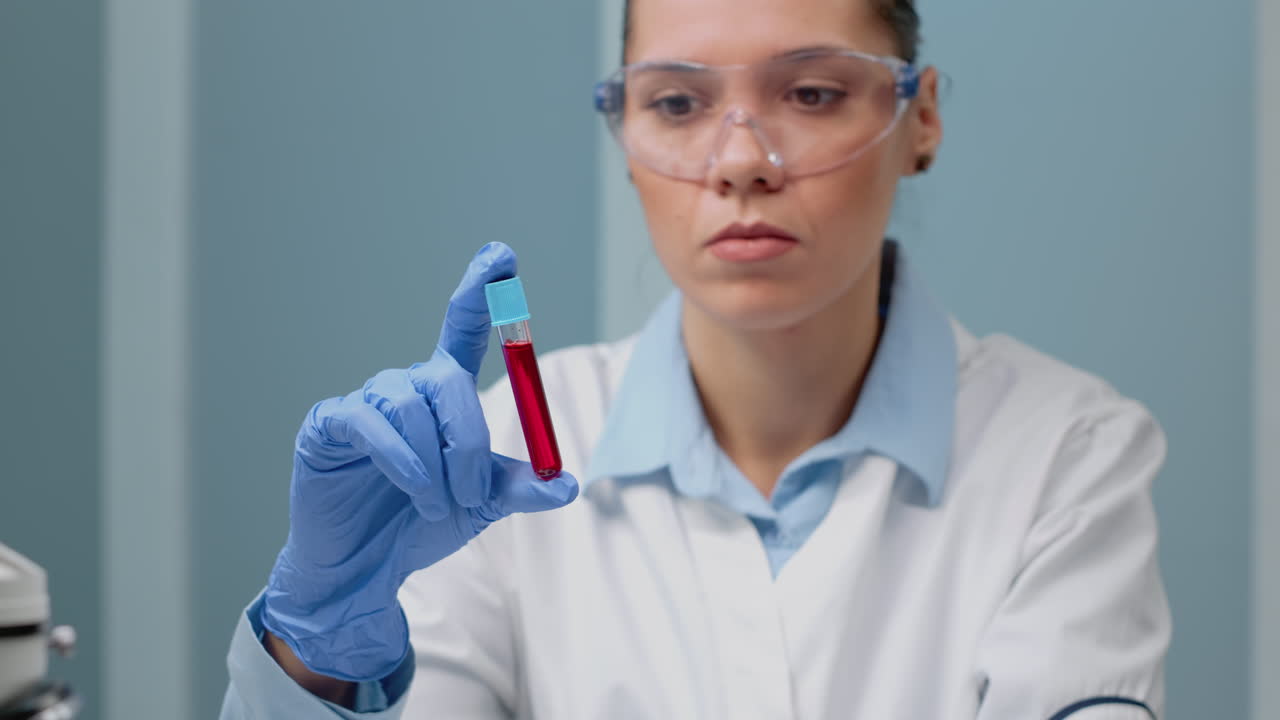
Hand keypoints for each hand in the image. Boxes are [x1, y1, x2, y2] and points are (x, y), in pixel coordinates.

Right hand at [261, 242, 578, 681]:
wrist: (366, 570)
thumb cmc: (420, 525)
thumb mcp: (482, 504)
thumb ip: (520, 486)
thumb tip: (566, 483)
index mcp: (444, 395)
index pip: (463, 329)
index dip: (480, 290)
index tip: (501, 254)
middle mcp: (406, 387)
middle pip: (448, 379)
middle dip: (469, 439)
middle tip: (473, 492)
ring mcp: (365, 402)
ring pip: (412, 405)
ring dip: (435, 462)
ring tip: (437, 504)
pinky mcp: (330, 426)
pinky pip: (369, 423)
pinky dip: (401, 459)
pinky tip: (414, 490)